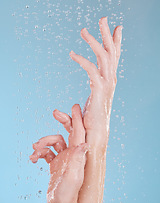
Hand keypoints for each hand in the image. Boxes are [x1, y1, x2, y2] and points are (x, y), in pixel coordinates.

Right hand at [30, 104, 87, 202]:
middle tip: (55, 112)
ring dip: (43, 142)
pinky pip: (47, 151)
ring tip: (35, 150)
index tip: (75, 106)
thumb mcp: (72, 178)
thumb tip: (84, 144)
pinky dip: (39, 152)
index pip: (79, 133)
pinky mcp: (56, 162)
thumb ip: (77, 161)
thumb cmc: (67, 194)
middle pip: (69, 131)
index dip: (77, 119)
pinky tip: (33, 158)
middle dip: (62, 121)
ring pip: (54, 141)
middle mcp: (73, 154)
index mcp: (78, 155)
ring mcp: (64, 157)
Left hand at [69, 17, 122, 146]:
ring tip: (83, 30)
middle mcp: (110, 81)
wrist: (96, 137)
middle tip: (103, 18)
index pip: (114, 59)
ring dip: (95, 41)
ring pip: (104, 57)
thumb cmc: (89, 126)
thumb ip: (68, 112)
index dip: (115, 43)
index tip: (116, 29)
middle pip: (112, 52)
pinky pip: (92, 70)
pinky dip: (82, 60)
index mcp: (108, 82)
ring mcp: (107, 85)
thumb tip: (54, 112)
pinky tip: (71, 54)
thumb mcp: (79, 114)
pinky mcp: (100, 89)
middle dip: (108, 34)